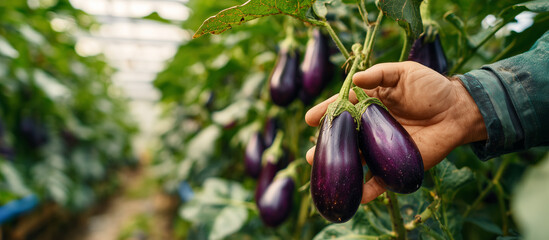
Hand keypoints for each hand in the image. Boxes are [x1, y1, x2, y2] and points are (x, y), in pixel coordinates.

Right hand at [305, 61, 486, 203]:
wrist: (459, 111)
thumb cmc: (432, 88)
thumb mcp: (405, 72)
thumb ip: (380, 73)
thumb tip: (356, 79)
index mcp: (370, 102)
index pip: (343, 108)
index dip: (326, 112)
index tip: (310, 118)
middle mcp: (372, 126)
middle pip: (345, 137)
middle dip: (328, 144)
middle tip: (312, 153)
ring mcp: (382, 146)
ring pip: (357, 159)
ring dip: (341, 167)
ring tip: (324, 171)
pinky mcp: (396, 164)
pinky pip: (380, 180)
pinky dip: (368, 190)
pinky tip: (357, 196)